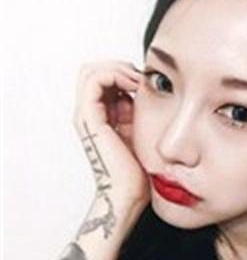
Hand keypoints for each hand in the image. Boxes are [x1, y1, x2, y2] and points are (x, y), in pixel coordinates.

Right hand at [74, 60, 149, 206]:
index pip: (104, 78)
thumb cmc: (138, 168)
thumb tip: (145, 88)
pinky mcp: (90, 119)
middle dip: (121, 67)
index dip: (125, 73)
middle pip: (95, 71)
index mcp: (101, 117)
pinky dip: (115, 74)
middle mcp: (90, 114)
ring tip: (138, 81)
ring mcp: (87, 116)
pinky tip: (134, 85)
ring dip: (118, 68)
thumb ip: (136, 110)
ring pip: (92, 71)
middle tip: (142, 78)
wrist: (129, 192)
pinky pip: (94, 80)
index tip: (146, 83)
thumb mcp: (140, 130)